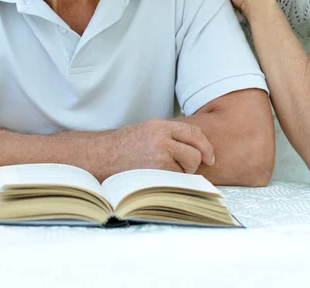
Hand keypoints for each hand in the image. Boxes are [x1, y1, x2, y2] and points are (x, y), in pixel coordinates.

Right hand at [91, 118, 214, 180]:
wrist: (99, 159)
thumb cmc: (121, 148)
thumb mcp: (145, 131)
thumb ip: (168, 136)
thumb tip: (194, 148)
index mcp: (159, 126)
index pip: (193, 132)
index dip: (205, 146)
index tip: (209, 157)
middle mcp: (161, 139)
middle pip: (194, 153)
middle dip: (192, 164)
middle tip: (180, 168)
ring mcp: (159, 157)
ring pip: (186, 169)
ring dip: (180, 174)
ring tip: (160, 172)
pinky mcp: (155, 174)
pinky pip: (176, 181)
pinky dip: (171, 184)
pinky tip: (156, 180)